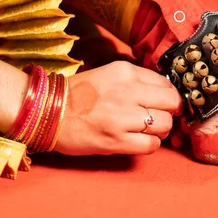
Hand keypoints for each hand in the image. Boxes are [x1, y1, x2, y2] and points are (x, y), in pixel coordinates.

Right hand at [54, 61, 182, 155]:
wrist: (47, 112)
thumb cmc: (77, 95)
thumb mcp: (109, 75)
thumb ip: (136, 81)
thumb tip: (164, 94)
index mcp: (125, 72)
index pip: (165, 83)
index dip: (168, 97)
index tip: (163, 104)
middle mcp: (126, 91)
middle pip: (171, 103)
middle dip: (169, 113)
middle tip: (158, 118)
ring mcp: (122, 116)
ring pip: (164, 125)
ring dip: (158, 131)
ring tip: (144, 131)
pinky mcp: (116, 140)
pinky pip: (151, 145)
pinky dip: (148, 145)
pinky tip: (136, 141)